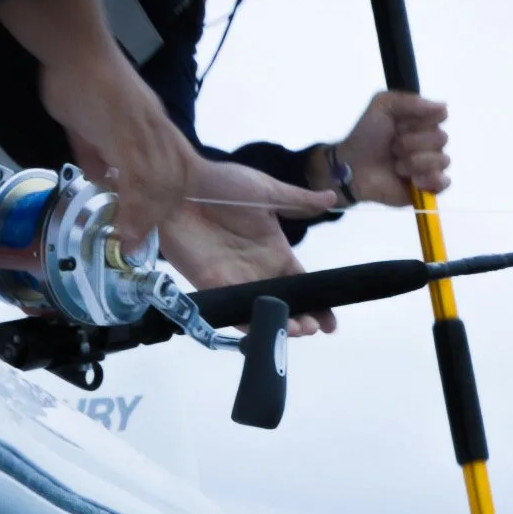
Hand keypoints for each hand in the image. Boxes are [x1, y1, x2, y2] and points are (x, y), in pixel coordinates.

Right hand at [0, 0, 205, 240]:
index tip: (151, 220)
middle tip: (136, 238)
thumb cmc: (77, 78)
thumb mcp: (86, 124)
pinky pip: (139, 179)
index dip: (167, 197)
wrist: (75, 49)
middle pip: (173, 181)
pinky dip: (134, 207)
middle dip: (158, 214)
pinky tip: (125, 226)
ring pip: (160, 184)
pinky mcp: (130, 135)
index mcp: (151, 128)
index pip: (173, 169)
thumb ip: (95, 152)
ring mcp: (147, 133)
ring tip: (131, 240)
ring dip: (146, 216)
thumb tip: (101, 178)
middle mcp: (157, 131)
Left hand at [161, 154, 337, 328]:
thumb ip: (298, 201)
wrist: (179, 185)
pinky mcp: (212, 285)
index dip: (318, 302)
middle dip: (303, 320)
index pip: (301, 282)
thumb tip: (332, 198)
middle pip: (285, 303)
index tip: (331, 322)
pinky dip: (251, 325)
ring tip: (297, 329)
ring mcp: (235, 279)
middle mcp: (257, 269)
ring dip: (281, 325)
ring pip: (263, 312)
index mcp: (274, 249)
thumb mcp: (266, 191)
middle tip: (312, 328)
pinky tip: (266, 328)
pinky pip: (233, 312)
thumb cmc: (220, 184)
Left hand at [332, 87, 451, 204]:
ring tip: (397, 166)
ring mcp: (430, 166)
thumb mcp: (382, 105)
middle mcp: (430, 143)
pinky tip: (413, 180)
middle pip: (442, 138)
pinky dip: (429, 180)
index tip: (399, 125)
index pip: (440, 115)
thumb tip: (444, 106)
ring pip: (443, 160)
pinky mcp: (428, 188)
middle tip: (393, 148)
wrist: (352, 167)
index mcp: (422, 122)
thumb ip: (410, 101)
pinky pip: (445, 182)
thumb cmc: (367, 135)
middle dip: (413, 143)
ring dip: (415, 162)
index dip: (419, 121)